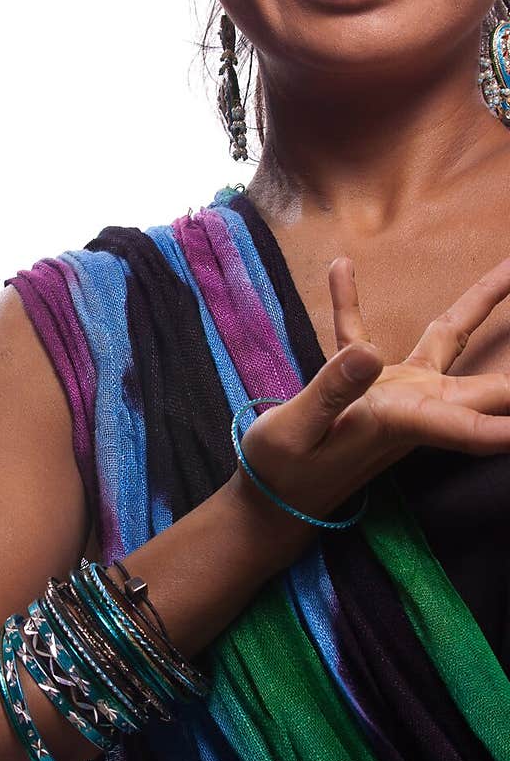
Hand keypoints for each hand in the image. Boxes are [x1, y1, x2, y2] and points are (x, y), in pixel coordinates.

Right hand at [228, 253, 509, 528]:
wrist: (275, 496)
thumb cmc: (282, 472)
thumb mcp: (296, 431)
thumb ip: (332, 391)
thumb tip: (369, 352)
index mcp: (399, 422)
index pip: (470, 428)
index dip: (504, 429)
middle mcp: (413, 407)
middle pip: (489, 384)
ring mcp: (398, 392)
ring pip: (449, 338)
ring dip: (479, 302)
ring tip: (508, 265)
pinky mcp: (370, 386)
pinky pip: (367, 336)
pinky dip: (353, 304)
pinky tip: (341, 269)